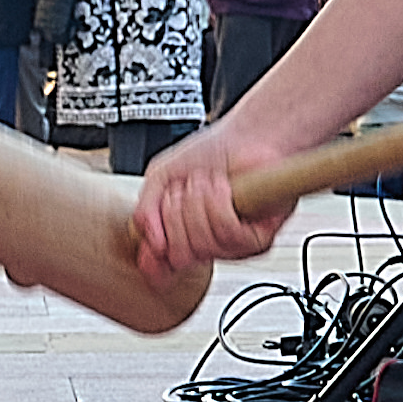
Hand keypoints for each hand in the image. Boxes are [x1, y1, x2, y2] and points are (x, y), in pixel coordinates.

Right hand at [135, 114, 296, 280]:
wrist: (246, 138)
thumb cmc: (210, 154)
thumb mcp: (161, 177)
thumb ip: (145, 210)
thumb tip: (151, 243)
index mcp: (183, 235)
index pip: (164, 263)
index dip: (155, 255)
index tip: (153, 241)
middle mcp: (207, 243)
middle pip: (180, 253)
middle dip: (175, 214)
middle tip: (182, 191)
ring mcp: (231, 245)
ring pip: (203, 243)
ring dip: (199, 204)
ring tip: (205, 183)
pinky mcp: (257, 240)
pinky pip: (227, 232)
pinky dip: (220, 204)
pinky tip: (223, 188)